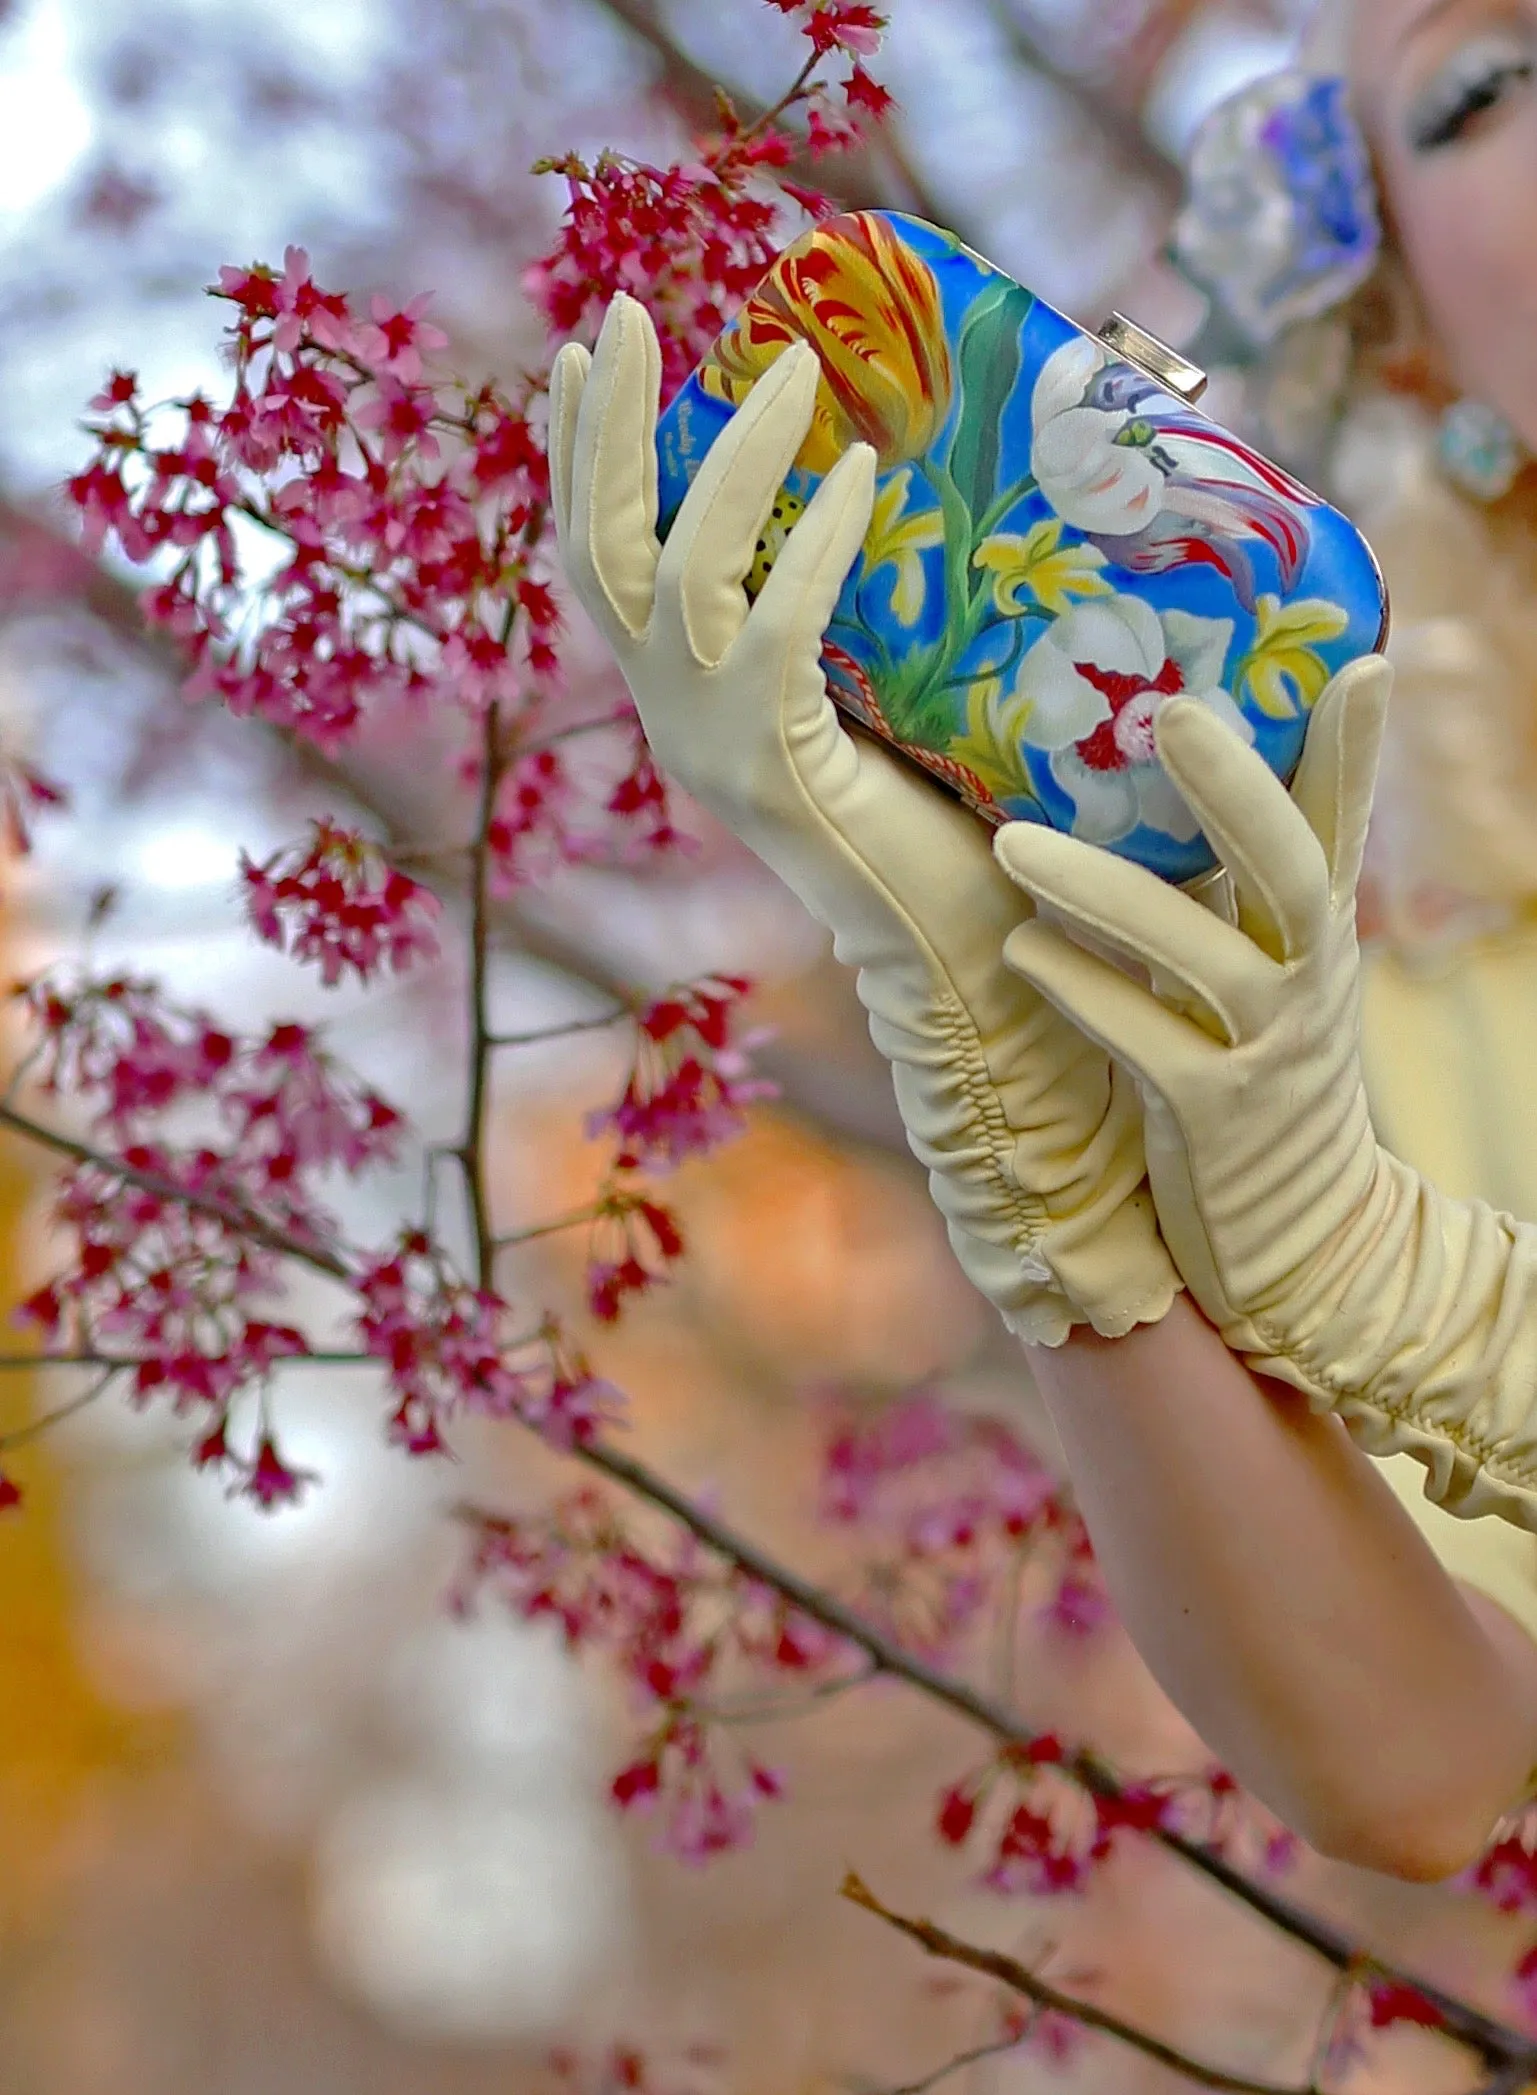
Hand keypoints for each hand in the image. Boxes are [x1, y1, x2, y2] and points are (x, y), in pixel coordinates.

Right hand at [547, 293, 1178, 1343]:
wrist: (961, 958)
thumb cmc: (943, 822)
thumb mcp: (874, 694)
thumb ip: (844, 612)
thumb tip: (881, 478)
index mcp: (683, 701)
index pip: (598, 564)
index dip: (577, 458)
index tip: (579, 354)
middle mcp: (673, 721)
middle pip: (597, 552)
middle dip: (603, 427)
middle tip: (623, 313)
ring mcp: (712, 748)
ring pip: (673, 575)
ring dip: (728, 460)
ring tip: (791, 367)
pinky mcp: (776, 772)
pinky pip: (776, 636)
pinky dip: (813, 550)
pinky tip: (856, 478)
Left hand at [995, 658, 1536, 1524]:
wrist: (1298, 1243)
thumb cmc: (1251, 1085)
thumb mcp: (1258, 979)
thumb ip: (1222, 893)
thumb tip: (1159, 788)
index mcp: (1316, 937)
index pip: (1341, 821)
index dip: (1353, 744)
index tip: (1362, 655)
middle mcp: (1306, 982)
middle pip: (1292, 867)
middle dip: (1236, 788)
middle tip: (1173, 711)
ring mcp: (1265, 1053)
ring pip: (1201, 956)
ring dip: (1105, 894)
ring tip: (1013, 845)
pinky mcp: (1212, 1121)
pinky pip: (1146, 1044)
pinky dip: (1085, 994)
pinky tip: (1022, 953)